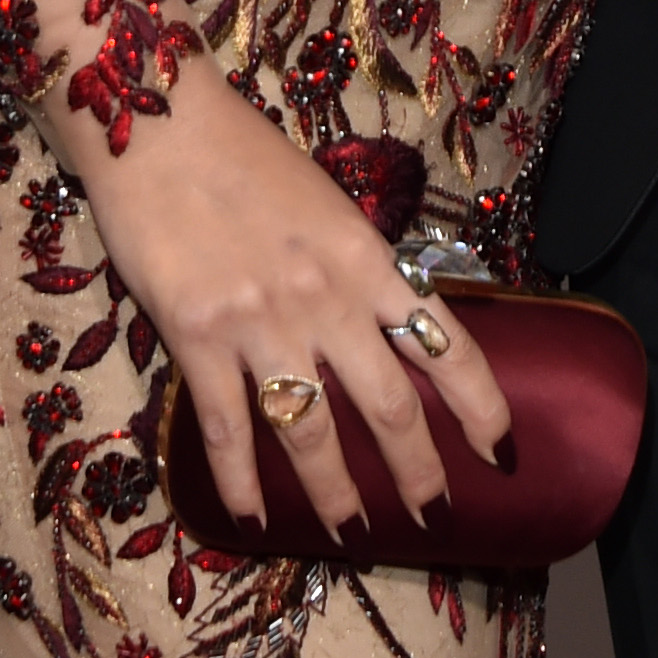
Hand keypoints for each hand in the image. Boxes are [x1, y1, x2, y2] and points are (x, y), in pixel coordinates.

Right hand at [85, 54, 509, 539]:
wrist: (156, 125)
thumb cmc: (243, 154)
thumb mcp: (325, 201)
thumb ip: (356, 265)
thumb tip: (384, 322)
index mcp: (364, 256)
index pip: (444, 342)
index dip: (480, 404)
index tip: (502, 450)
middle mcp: (324, 298)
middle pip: (388, 408)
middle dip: (417, 472)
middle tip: (430, 513)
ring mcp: (259, 323)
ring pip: (312, 434)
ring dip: (337, 494)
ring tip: (351, 531)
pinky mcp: (196, 339)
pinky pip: (227, 430)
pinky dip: (242, 483)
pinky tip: (253, 519)